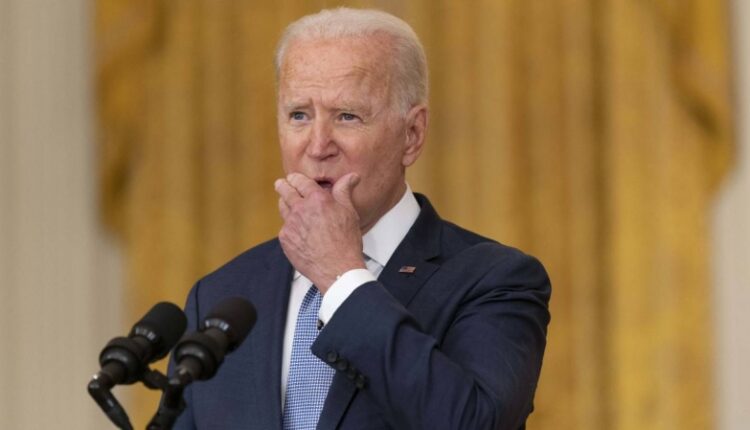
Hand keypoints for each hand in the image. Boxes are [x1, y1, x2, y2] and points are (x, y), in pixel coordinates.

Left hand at [275, 172, 365, 292]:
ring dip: (285, 203)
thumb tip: (351, 177)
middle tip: (281, 184)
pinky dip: (290, 226)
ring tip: (288, 204)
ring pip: (283, 208)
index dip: (295, 178)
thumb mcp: (349, 213)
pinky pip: (285, 227)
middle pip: (284, 191)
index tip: (293, 178)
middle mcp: (301, 209)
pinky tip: (298, 230)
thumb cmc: (346, 242)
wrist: (337, 269)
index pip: (300, 181)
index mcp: (317, 199)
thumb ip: (344, 191)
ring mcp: (291, 224)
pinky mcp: (285, 239)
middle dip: (282, 185)